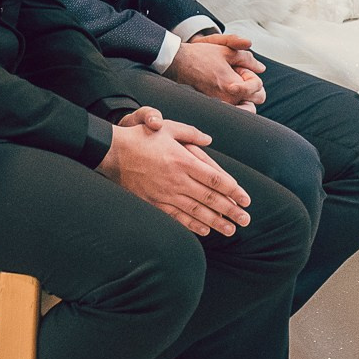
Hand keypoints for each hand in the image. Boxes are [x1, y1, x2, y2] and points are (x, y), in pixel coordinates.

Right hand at [103, 108, 252, 235]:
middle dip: (231, 210)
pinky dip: (193, 226)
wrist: (112, 153)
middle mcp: (177, 180)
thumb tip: (209, 140)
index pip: (215, 179)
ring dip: (216, 222)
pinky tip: (205, 231)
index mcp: (183, 161)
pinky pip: (178, 218)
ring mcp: (165, 194)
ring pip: (196, 212)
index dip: (233, 190)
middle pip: (210, 199)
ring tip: (231, 230)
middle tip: (246, 220)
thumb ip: (191, 133)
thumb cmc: (141, 137)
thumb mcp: (168, 128)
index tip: (246, 199)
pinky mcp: (154, 203)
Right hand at [167, 34, 266, 107]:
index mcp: (233, 87)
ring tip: (234, 82)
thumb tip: (261, 68)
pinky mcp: (214, 107)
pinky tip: (226, 88)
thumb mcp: (227, 51)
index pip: (258, 86)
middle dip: (252, 86)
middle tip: (237, 75)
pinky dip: (236, 101)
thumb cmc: (201, 56)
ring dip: (246, 95)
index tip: (239, 68)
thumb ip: (248, 59)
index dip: (251, 74)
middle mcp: (228, 101)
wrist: (179, 63)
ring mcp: (220, 105)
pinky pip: (233, 110)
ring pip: (246, 108)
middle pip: (256, 100)